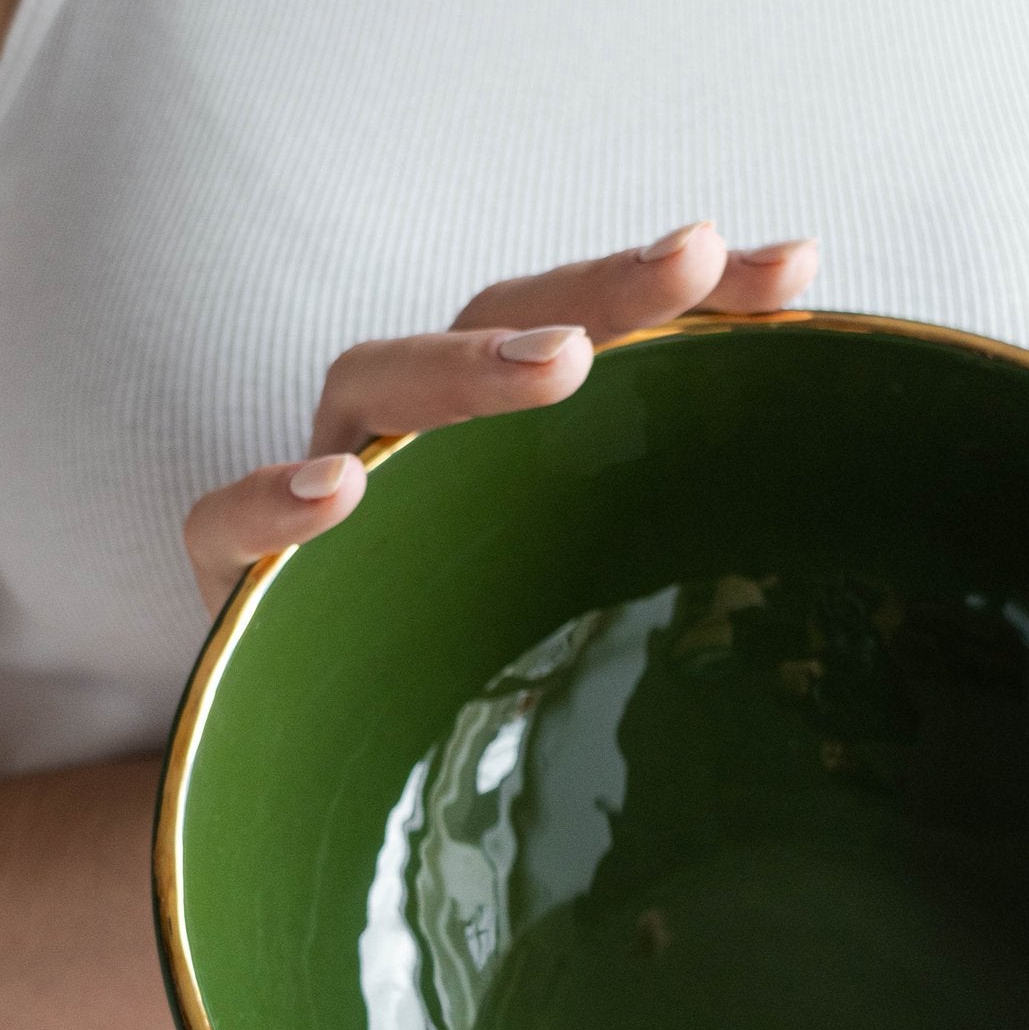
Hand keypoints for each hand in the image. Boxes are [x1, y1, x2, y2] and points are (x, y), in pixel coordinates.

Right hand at [180, 221, 818, 614]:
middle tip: (687, 261)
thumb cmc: (460, 646)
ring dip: (461, 370)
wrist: (309, 768)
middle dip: (593, 290)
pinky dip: (268, 504)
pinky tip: (336, 495)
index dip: (677, 290)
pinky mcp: (236, 583)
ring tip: (560, 365)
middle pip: (486, 325)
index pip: (583, 318)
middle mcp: (406, 436)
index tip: (787, 267)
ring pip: (368, 387)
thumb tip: (805, 310)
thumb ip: (679, 455)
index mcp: (489, 424)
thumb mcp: (586, 568)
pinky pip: (223, 528)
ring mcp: (319, 496)